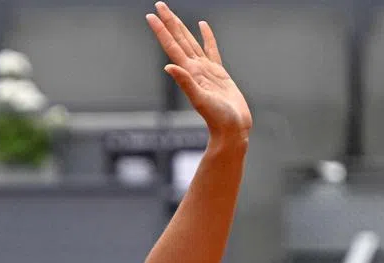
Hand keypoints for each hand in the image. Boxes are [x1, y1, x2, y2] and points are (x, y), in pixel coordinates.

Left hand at [147, 2, 251, 141]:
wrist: (232, 130)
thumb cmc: (218, 119)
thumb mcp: (200, 100)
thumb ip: (185, 83)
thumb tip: (169, 66)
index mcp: (189, 72)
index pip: (172, 46)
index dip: (162, 30)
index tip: (151, 16)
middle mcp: (194, 69)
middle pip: (179, 39)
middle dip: (169, 22)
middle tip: (159, 4)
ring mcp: (206, 70)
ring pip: (191, 42)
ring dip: (182, 27)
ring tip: (172, 13)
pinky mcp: (218, 73)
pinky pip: (211, 49)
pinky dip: (207, 37)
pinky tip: (203, 26)